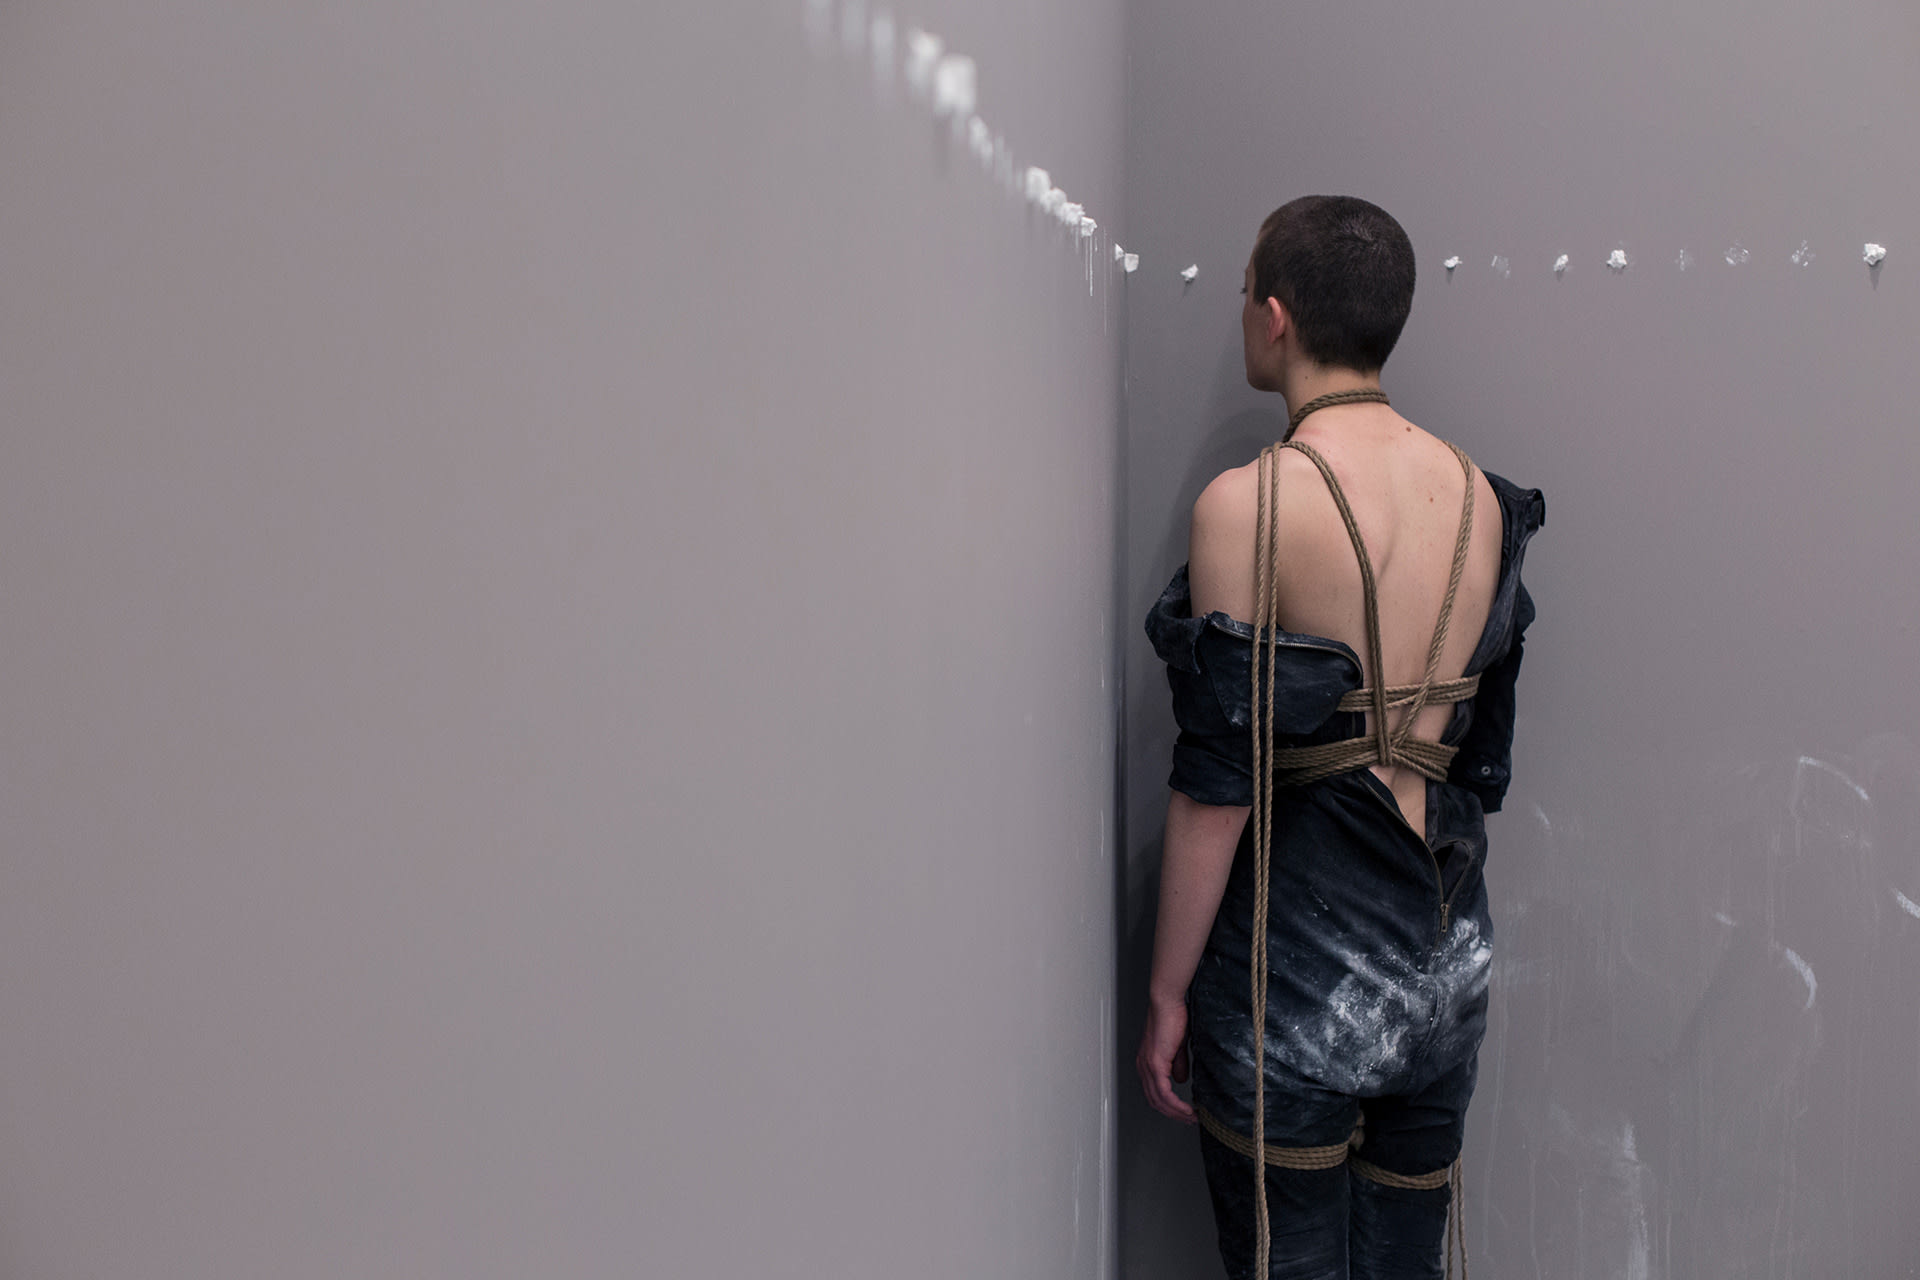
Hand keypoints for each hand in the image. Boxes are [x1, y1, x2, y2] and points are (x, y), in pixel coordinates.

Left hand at [1136, 996, 1194, 1123]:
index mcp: (1147, 1062)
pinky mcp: (1155, 1064)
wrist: (1168, 1002)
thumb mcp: (1178, 1046)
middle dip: (1173, 1114)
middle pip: (1155, 1101)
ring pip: (1159, 1100)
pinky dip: (1176, 1105)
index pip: (1154, 1092)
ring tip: (1191, 1117)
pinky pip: (1164, 1093)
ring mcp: (1148, 1066)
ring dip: (1176, 1112)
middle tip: (1189, 1119)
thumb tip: (1181, 1080)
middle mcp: (1144, 1066)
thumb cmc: (1173, 1017)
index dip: (1169, 1105)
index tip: (1184, 1112)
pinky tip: (1187, 1109)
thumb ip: (1178, 1063)